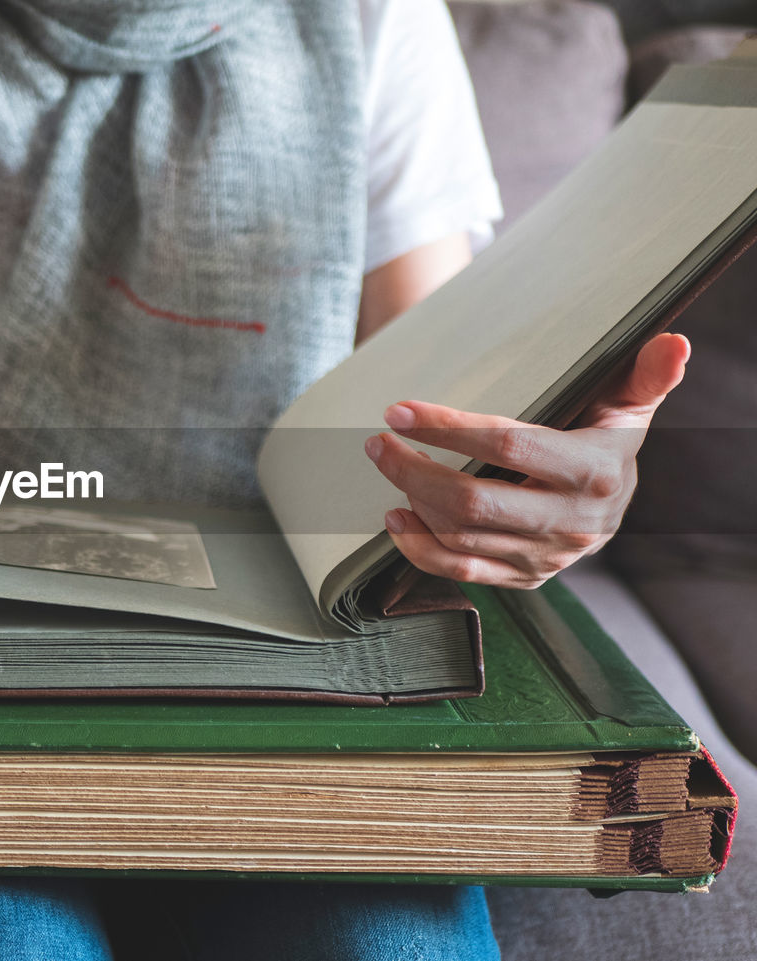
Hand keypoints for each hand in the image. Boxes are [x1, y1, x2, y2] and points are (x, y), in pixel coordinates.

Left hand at [364, 332, 690, 588]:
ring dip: (413, 500)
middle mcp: (572, 521)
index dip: (449, 428)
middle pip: (474, 502)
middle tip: (378, 442)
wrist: (612, 500)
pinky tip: (396, 520)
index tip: (400, 411)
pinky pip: (463, 574)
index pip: (508, 446)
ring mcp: (547, 556)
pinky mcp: (525, 578)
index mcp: (594, 472)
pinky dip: (421, 549)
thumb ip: (646, 375)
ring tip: (387, 465)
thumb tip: (675, 342)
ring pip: (461, 536)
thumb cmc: (607, 437)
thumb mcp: (628, 403)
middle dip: (413, 469)